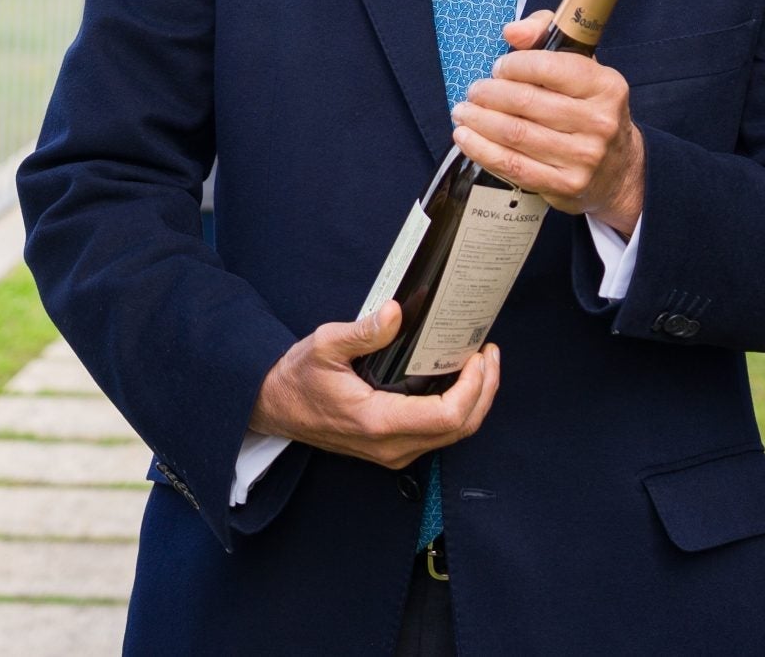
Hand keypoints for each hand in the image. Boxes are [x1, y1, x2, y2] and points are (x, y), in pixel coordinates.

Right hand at [247, 304, 499, 470]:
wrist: (275, 407)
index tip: (479, 355)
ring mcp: (393, 452)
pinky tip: (459, 380)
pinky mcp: (392, 448)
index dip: (475, 386)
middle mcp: (392, 446)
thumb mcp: (325, 345)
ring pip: (454, 435)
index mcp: (378, 422)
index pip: (448, 416)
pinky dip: (459, 409)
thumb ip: (364, 331)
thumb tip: (397, 312)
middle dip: (486, 390)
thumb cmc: (299, 378)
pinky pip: (439, 435)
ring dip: (476, 400)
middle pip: (461, 429)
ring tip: (481, 363)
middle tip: (489, 353)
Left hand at [450, 10, 646, 235]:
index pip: (549, 67)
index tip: (498, 68)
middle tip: (474, 91)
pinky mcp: (566, 184)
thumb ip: (545, 34)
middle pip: (526, 102)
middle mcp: (599, 121)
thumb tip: (512, 32)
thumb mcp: (580, 65)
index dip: (514, 65)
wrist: (617, 169)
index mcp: (605, 85)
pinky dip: (482, 150)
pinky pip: (512, 165)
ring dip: (479, 121)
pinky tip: (466, 138)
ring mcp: (584, 157)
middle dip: (490, 94)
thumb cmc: (588, 108)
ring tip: (463, 112)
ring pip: (515, 134)